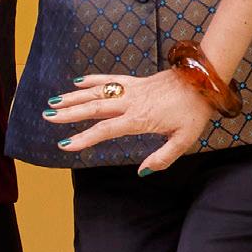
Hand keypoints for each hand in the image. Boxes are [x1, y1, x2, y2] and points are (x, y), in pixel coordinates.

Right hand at [45, 68, 214, 172]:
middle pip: (94, 107)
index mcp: (140, 118)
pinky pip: (110, 79)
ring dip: (74, 97)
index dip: (84, 138)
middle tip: (47, 116)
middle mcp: (131, 102)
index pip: (105, 130)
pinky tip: (78, 83)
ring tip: (54, 102)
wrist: (204, 80)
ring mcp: (132, 89)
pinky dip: (93, 80)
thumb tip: (142, 172)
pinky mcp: (137, 81)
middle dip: (69, 113)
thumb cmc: (195, 110)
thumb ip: (163, 157)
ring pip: (97, 92)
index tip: (65, 145)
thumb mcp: (185, 139)